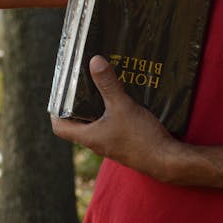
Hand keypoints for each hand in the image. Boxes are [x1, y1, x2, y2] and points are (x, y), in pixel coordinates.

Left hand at [51, 55, 182, 181]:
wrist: (167, 161)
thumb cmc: (140, 138)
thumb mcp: (122, 106)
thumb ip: (108, 84)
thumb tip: (94, 61)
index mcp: (89, 137)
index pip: (59, 128)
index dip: (55, 112)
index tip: (59, 94)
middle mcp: (97, 143)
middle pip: (77, 124)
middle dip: (77, 105)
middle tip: (80, 85)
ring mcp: (111, 145)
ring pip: (96, 124)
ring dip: (96, 108)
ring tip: (101, 87)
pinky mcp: (126, 144)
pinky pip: (112, 127)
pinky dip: (112, 114)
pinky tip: (123, 100)